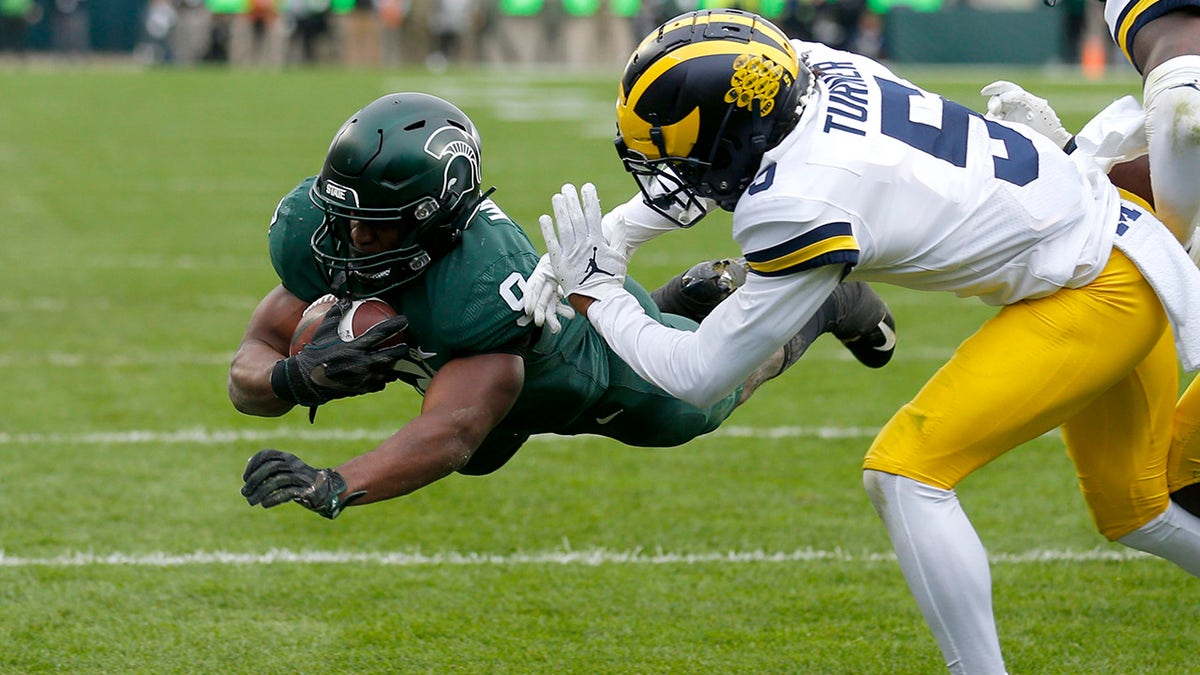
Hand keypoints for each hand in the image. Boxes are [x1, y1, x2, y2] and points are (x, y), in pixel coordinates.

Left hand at [241, 449, 365, 518]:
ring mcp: (301, 477)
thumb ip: (271, 470)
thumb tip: (249, 473)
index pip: (267, 454)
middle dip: (254, 480)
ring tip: (252, 501)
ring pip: (278, 481)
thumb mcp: (286, 472)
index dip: (253, 465)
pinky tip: (265, 504)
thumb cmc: (300, 481)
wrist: (327, 489)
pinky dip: (274, 498)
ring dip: (261, 492)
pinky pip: (288, 492)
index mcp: (288, 457)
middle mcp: (294, 464)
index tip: (245, 479)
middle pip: (271, 468)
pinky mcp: (307, 490)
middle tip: (244, 493)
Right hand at [270, 298, 408, 407]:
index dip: (394, 325)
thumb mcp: (323, 330)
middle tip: (405, 344)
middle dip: (401, 349)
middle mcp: (362, 363)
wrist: (305, 380)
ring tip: (397, 360)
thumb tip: (345, 297)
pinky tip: (384, 375)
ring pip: (387, 372)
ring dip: (394, 366)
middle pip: (391, 356)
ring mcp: (363, 378)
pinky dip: (383, 379)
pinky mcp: (361, 389)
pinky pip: (378, 384)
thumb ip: (336, 312)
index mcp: (354, 347)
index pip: (381, 333)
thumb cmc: (314, 352)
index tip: (404, 320)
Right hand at [522, 253, 575, 333]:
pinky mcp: (558, 294)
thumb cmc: (571, 247)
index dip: (530, 297)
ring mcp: (551, 287)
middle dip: (540, 312)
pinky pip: (558, 305)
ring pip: (549, 305)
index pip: (534, 286)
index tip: (528, 310)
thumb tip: (557, 241)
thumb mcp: (566, 250)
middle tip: (541, 324)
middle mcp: (545, 280)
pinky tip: (571, 316)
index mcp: (544, 270)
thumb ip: (567, 253)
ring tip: (556, 329)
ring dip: (552, 317)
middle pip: (540, 298)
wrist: (579, 248)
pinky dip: (563, 310)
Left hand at [539, 183, 627, 303]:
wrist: (601, 301)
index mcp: (598, 242)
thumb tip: (620, 218)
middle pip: (576, 218)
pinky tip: (544, 217)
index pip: (593, 215)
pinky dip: (547, 230)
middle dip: (572, 200)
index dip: (590, 199)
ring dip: (560, 210)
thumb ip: (619, 236)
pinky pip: (552, 244)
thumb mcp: (620, 256)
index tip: (587, 187)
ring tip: (557, 197)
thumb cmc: (611, 279)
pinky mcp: (559, 264)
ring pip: (564, 227)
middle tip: (567, 187)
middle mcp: (584, 245)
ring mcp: (571, 254)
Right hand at [981, 81, 1072, 148]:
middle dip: (993, 104)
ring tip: (997, 123)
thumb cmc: (1047, 124)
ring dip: (992, 117)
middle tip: (996, 111)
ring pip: (992, 115)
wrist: (1051, 144)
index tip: (984, 93)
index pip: (1005, 88)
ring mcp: (1007, 121)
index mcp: (1021, 99)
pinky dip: (991, 128)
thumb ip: (1020, 97)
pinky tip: (994, 131)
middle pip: (996, 101)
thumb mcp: (1036, 106)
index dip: (994, 88)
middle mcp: (1012, 108)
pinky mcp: (1005, 133)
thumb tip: (1002, 97)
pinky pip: (992, 128)